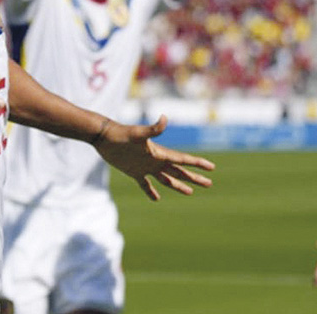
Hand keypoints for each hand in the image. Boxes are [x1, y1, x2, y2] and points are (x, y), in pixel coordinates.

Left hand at [94, 115, 214, 200]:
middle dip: (195, 177)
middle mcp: (155, 160)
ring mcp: (145, 167)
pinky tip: (156, 198)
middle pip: (179, 171)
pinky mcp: (134, 172)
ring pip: (166, 179)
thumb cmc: (121, 134)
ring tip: (190, 192)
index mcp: (159, 153)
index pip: (183, 160)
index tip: (212, 167)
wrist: (104, 137)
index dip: (197, 164)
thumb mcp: (138, 134)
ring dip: (179, 185)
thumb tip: (164, 118)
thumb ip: (153, 129)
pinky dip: (151, 191)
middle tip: (209, 183)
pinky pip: (145, 184)